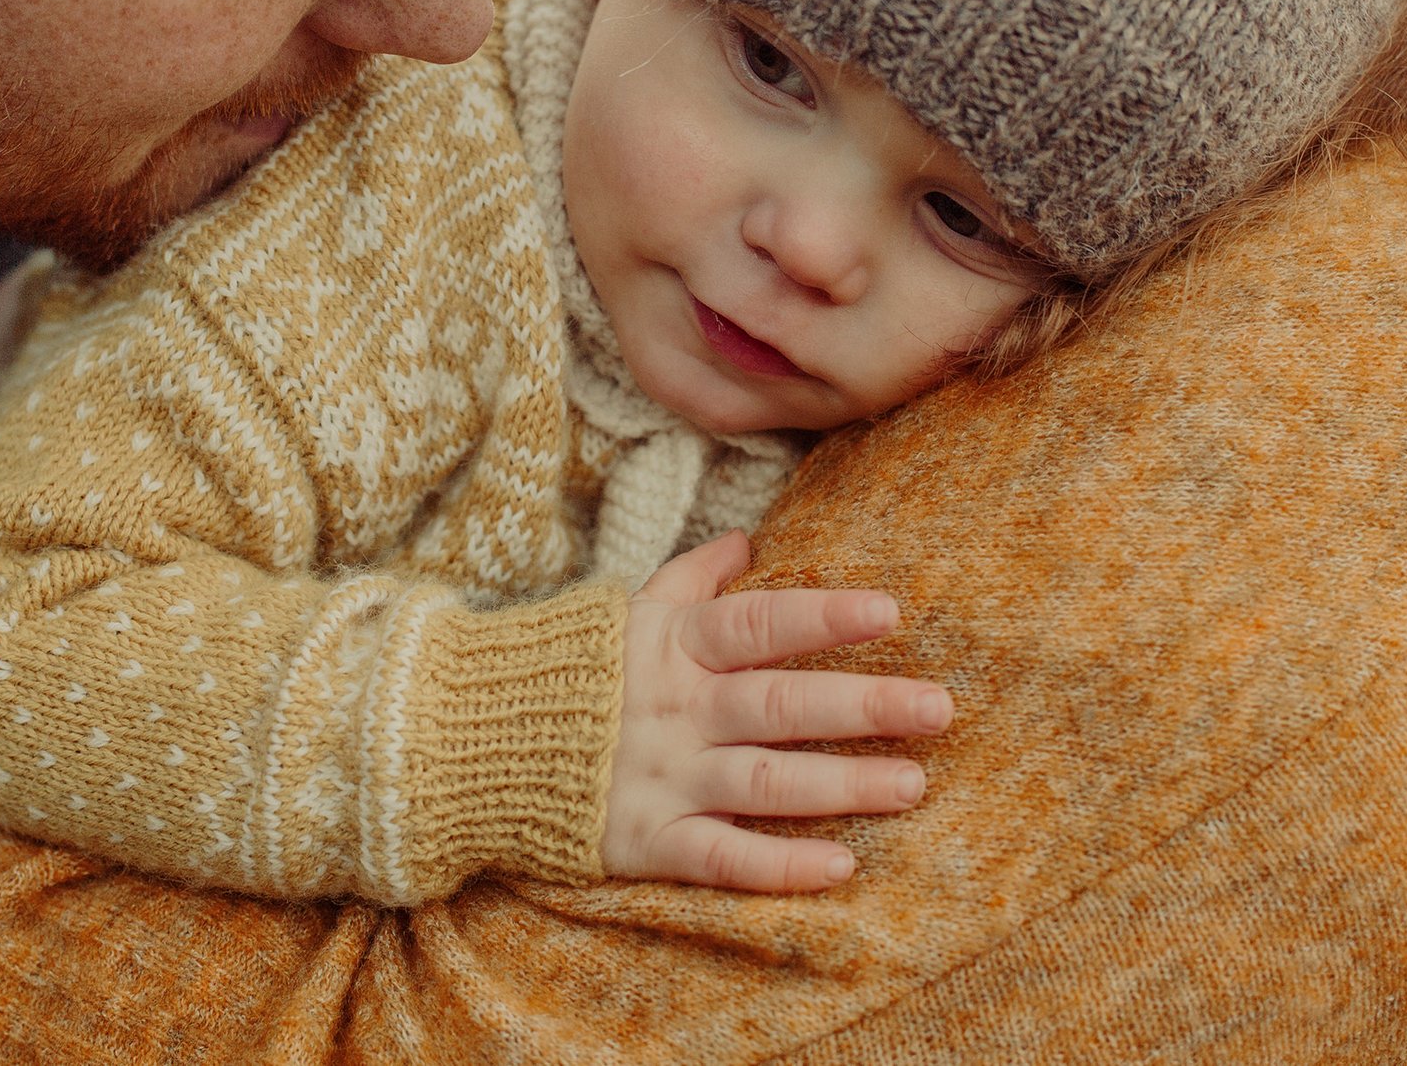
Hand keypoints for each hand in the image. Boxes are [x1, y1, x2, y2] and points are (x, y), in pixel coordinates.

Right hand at [602, 532, 951, 891]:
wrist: (467, 734)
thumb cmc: (567, 666)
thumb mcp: (626, 609)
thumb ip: (692, 578)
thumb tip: (748, 539)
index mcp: (673, 647)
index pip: (757, 625)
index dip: (821, 617)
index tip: (889, 612)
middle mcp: (677, 710)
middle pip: (781, 704)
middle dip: (862, 705)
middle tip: (940, 709)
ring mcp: (663, 777)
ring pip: (765, 780)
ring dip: (841, 784)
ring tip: (912, 784)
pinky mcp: (645, 840)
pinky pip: (720, 856)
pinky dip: (776, 865)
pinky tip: (837, 866)